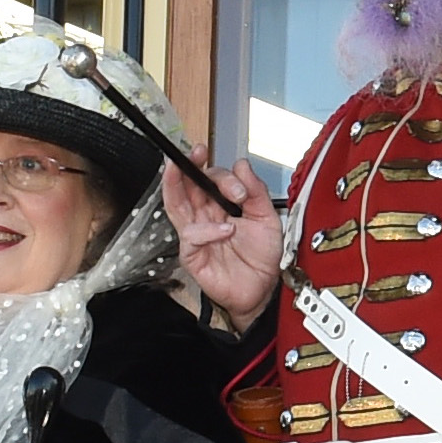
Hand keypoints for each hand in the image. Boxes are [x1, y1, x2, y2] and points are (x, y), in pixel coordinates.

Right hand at [159, 161, 285, 331]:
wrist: (263, 289)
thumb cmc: (260, 257)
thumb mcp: (266, 218)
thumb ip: (256, 192)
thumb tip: (242, 165)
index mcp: (219, 206)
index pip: (206, 180)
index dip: (210, 168)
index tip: (211, 155)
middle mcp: (203, 217)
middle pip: (185, 188)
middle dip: (185, 167)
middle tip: (194, 152)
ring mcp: (196, 235)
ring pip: (176, 206)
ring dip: (177, 185)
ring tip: (185, 169)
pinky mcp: (193, 255)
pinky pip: (192, 236)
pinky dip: (208, 230)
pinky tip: (226, 228)